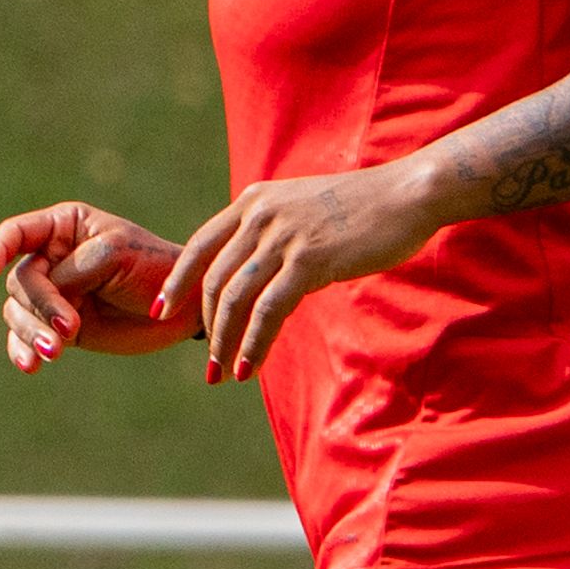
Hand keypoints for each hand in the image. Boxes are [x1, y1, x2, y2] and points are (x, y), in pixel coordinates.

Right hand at [0, 201, 191, 372]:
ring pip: (18, 313)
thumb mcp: (114, 255)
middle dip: (40, 306)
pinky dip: (25, 351)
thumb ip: (71, 270)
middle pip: (20, 282)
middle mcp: (52, 258)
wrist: (183, 308)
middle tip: (69, 329)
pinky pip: (27, 339)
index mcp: (63, 226)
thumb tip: (42, 296)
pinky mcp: (62, 328)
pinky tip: (31, 366)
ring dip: (32, 333)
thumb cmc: (154, 267)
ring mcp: (55, 294)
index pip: (16, 234)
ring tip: (56, 352)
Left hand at [160, 162, 451, 380]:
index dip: (177, 282)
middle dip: (206, 328)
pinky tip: (249, 367)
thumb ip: (275, 236)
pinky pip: (269, 309)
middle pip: (214, 280)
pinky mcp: (309, 259)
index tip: (161, 311)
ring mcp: (283, 236)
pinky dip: (254, 342)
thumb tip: (260, 279)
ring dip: (225, 342)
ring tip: (223, 374)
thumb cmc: (363, 208)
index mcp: (253, 201)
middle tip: (208, 366)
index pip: (199, 245)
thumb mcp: (304, 211)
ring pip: (234, 298)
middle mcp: (259, 215)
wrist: (407, 194)